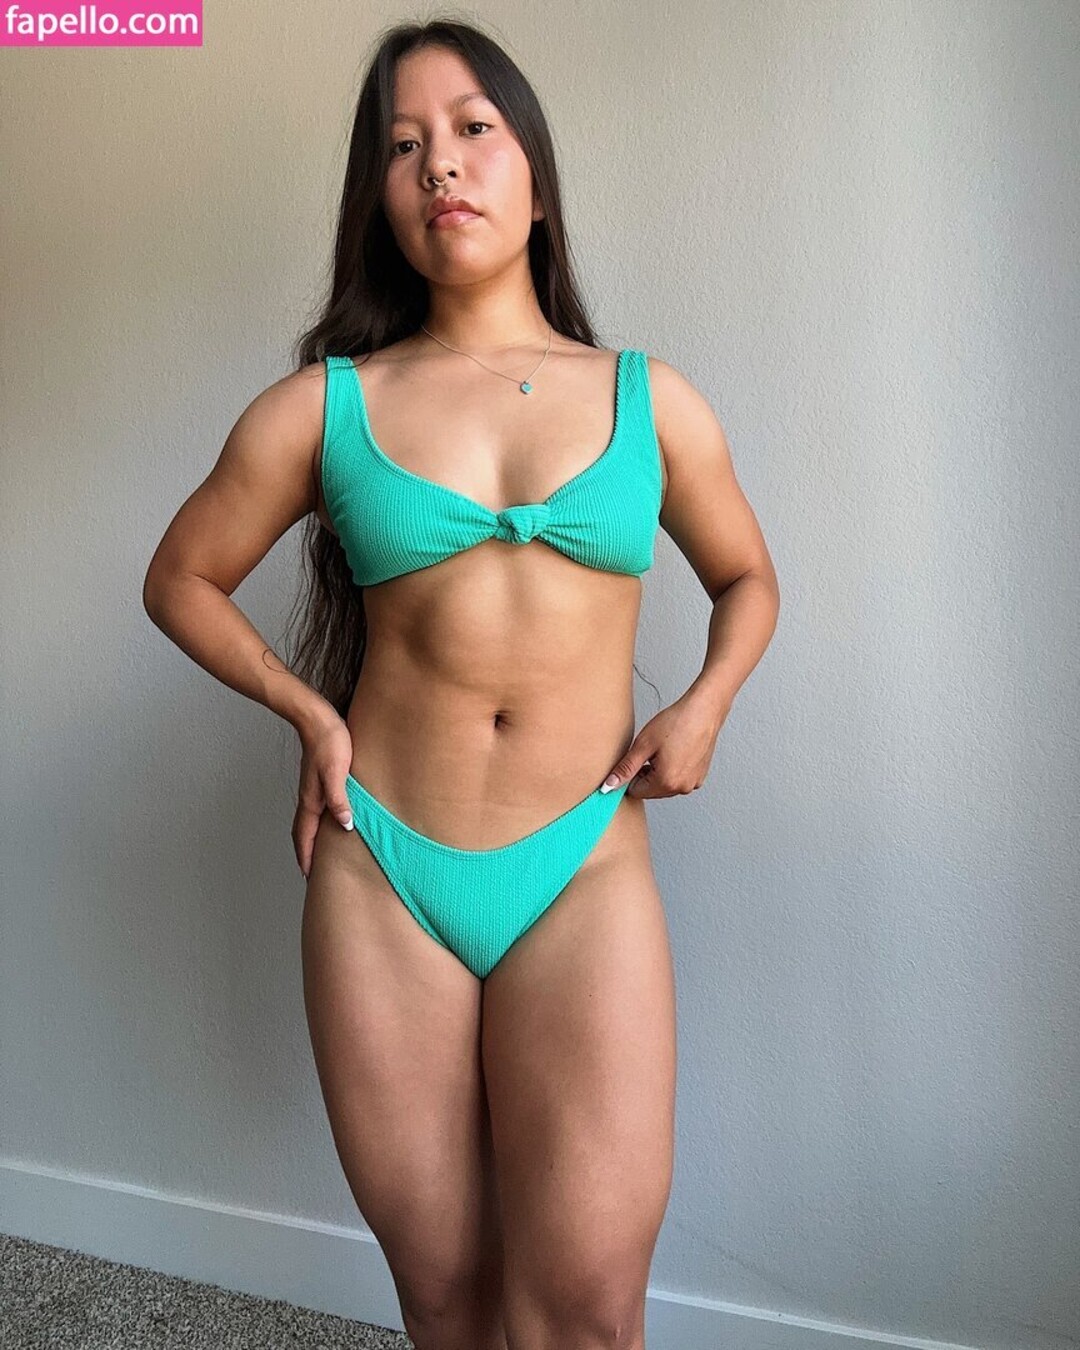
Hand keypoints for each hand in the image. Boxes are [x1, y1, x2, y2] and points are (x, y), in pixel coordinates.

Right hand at [292, 706, 356, 879]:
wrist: (316, 717)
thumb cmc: (329, 741)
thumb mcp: (337, 772)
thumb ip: (340, 800)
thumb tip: (346, 826)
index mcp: (311, 800)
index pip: (305, 836)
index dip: (306, 857)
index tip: (308, 877)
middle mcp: (308, 798)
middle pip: (302, 832)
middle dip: (305, 853)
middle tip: (312, 872)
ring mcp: (311, 788)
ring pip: (308, 821)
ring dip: (311, 839)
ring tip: (318, 853)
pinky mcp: (318, 779)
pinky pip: (315, 809)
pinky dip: (318, 822)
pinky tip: (329, 819)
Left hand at [599, 685, 730, 800]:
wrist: (703, 710)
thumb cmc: (677, 722)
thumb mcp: (643, 744)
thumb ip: (625, 769)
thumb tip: (609, 786)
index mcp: (666, 782)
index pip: (635, 791)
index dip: (630, 775)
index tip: (634, 759)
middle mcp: (681, 788)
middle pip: (650, 790)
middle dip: (645, 774)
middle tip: (649, 750)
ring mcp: (693, 783)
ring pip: (664, 785)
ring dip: (658, 772)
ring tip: (664, 749)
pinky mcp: (700, 776)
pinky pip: (678, 779)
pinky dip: (673, 769)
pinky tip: (675, 751)